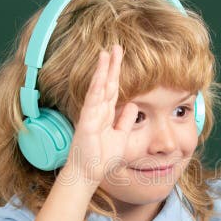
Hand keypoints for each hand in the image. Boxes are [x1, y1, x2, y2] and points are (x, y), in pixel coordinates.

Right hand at [58, 44, 137, 186]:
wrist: (90, 173)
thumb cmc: (103, 158)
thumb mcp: (121, 137)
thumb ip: (125, 120)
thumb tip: (133, 105)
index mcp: (106, 115)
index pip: (113, 89)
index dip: (117, 73)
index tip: (120, 58)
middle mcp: (98, 111)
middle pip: (107, 83)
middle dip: (111, 65)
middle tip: (116, 47)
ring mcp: (92, 114)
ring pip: (99, 87)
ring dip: (103, 70)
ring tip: (106, 53)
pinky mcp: (87, 121)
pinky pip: (93, 100)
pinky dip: (97, 86)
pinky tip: (100, 73)